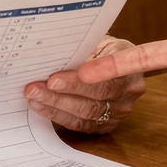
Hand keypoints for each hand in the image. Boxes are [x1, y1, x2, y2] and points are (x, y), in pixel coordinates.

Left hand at [25, 36, 146, 133]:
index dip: (78, 82)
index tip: (54, 79)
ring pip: (85, 115)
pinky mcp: (107, 125)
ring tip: (34, 97)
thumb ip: (84, 53)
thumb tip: (53, 59)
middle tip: (35, 89)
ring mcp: (119, 113)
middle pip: (93, 102)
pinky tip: (42, 107)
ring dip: (55, 106)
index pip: (105, 81)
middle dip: (60, 96)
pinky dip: (59, 116)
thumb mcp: (101, 42)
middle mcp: (129, 94)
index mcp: (131, 70)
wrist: (121, 60)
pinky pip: (80, 125)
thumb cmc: (107, 48)